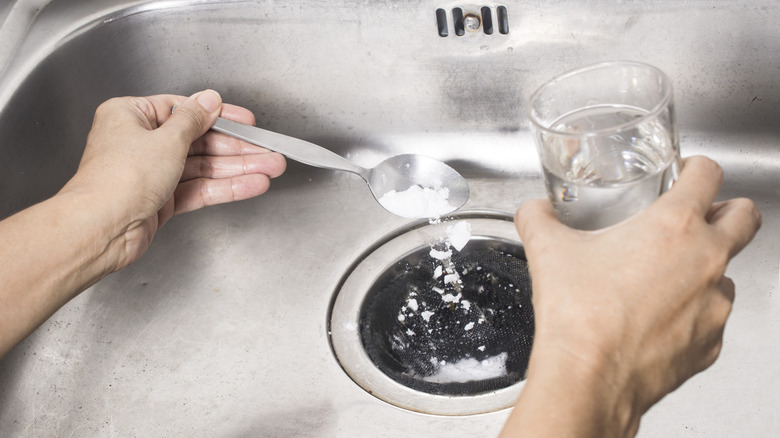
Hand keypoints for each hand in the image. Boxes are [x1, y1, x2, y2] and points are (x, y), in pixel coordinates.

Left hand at [61, 90, 285, 270]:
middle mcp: (141, 143)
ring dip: (238, 169)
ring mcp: (152, 173)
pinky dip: (226, 187)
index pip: (185, 110)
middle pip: (199, 141)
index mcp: (131, 116)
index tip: (246, 121)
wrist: (101, 229)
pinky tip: (252, 185)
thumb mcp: (166, 139)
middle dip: (237, 148)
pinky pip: (200, 188)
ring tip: (270, 169)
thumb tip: (209, 100)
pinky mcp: (162, 200)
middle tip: (268, 151)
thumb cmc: (118, 180)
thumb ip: (194, 119)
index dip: (220, 116)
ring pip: (204, 167)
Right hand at [502, 156, 760, 436]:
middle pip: (745, 217)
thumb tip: (534, 211)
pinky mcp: (710, 343)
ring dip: (705, 268)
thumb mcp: (547, 251)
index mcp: (674, 226)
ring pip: (728, 272)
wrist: (588, 377)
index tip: (685, 174)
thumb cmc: (578, 315)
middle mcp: (707, 260)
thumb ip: (538, 219)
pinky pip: (711, 318)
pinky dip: (691, 313)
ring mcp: (715, 305)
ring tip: (663, 278)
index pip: (709, 174)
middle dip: (726, 210)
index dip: (697, 167)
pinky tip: (656, 319)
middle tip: (696, 216)